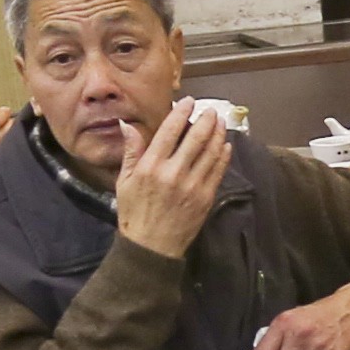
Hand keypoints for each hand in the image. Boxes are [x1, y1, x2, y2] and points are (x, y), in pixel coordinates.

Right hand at [0, 95, 17, 153]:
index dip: (3, 114)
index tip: (4, 109)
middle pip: (5, 133)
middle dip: (9, 122)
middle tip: (7, 117)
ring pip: (6, 142)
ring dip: (9, 131)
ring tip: (4, 125)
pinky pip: (2, 149)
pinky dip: (5, 140)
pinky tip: (2, 135)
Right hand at [113, 99, 234, 257]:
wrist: (151, 247)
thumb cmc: (134, 214)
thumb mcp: (124, 182)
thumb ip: (131, 151)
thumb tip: (127, 125)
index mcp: (151, 167)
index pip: (170, 131)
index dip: (181, 113)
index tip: (189, 101)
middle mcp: (173, 173)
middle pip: (195, 138)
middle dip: (206, 120)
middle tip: (211, 110)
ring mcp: (192, 185)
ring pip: (210, 152)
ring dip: (218, 134)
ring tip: (221, 122)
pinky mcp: (205, 197)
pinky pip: (218, 171)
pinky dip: (223, 156)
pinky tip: (225, 146)